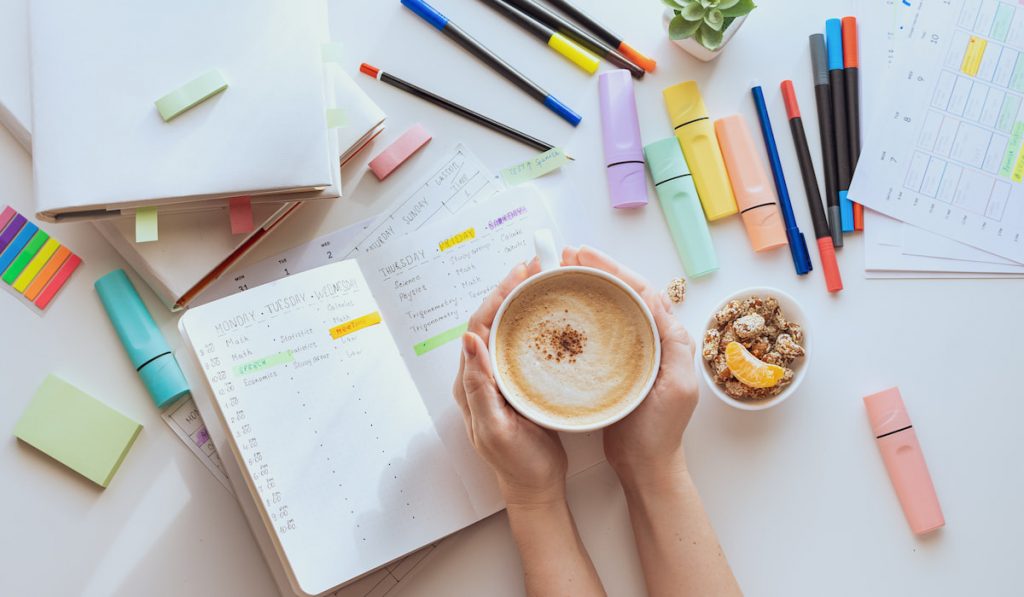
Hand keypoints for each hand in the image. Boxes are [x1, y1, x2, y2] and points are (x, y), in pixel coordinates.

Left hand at [453, 258, 568, 506]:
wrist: (534, 490)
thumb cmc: (517, 464)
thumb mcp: (497, 428)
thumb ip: (480, 386)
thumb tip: (469, 340)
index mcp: (472, 383)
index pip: (479, 327)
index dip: (497, 297)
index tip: (520, 274)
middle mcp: (481, 376)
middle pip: (491, 321)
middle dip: (510, 291)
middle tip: (535, 267)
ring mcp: (498, 380)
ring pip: (505, 330)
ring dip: (520, 304)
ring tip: (541, 281)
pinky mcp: (515, 385)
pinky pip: (518, 345)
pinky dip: (531, 324)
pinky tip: (548, 316)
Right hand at [561, 246, 698, 486]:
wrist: (645, 466)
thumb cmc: (660, 431)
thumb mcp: (675, 386)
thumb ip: (671, 345)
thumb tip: (655, 300)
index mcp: (669, 339)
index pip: (641, 290)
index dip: (613, 269)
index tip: (585, 255)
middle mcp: (651, 339)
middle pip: (623, 292)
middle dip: (597, 270)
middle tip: (566, 255)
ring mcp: (631, 351)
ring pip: (610, 307)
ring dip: (588, 286)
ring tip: (561, 271)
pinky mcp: (613, 365)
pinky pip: (599, 329)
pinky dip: (582, 312)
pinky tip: (563, 307)